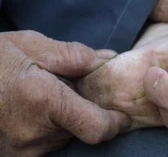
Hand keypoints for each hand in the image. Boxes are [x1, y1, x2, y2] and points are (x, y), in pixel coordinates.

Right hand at [0, 31, 128, 155]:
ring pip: (65, 138)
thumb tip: (106, 60)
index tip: (121, 116)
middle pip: (82, 131)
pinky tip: (40, 112)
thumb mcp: (31, 46)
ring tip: (51, 99)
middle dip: (88, 114)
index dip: (115, 124)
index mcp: (42, 101)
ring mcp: (22, 151)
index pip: (97, 128)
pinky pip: (48, 144)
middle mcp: (33, 134)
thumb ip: (74, 55)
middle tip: (78, 94)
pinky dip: (52, 129)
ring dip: (68, 121)